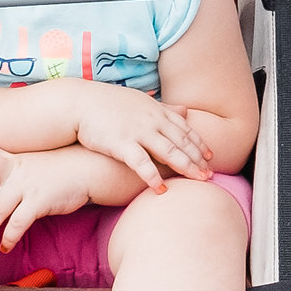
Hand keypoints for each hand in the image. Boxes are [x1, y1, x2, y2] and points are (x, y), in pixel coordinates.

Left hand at [0, 144, 98, 252]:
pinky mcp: (38, 201)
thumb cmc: (57, 171)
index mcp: (11, 161)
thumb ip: (8, 176)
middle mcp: (15, 169)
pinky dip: (9, 237)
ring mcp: (26, 185)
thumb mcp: (30, 168)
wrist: (88, 170)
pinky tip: (4, 247)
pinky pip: (18, 223)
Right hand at [68, 79, 210, 188]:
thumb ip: (164, 107)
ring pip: (168, 152)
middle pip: (181, 142)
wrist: (79, 102)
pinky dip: (153, 177)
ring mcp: (138, 132)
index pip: (184, 128)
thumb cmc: (108, 103)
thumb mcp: (141, 101)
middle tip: (211, 174)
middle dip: (198, 159)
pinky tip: (162, 190)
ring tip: (198, 181)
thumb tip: (185, 110)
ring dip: (186, 167)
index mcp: (156, 110)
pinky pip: (141, 164)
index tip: (211, 157)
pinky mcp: (121, 144)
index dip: (199, 143)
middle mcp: (151, 120)